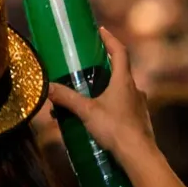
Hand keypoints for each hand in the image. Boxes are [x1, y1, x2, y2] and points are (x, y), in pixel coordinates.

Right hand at [46, 28, 156, 160]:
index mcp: (124, 81)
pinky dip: (110, 106)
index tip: (101, 31)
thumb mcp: (87, 111)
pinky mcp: (139, 120)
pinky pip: (123, 106)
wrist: (138, 155)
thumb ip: (67, 99)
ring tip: (88, 98)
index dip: (110, 40)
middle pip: (120, 71)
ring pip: (121, 91)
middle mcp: (134, 90)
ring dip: (106, 90)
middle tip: (88, 66)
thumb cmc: (115, 128)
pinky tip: (98, 118)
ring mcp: (139, 105)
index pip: (120, 52)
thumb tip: (48, 87)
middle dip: (104, 67)